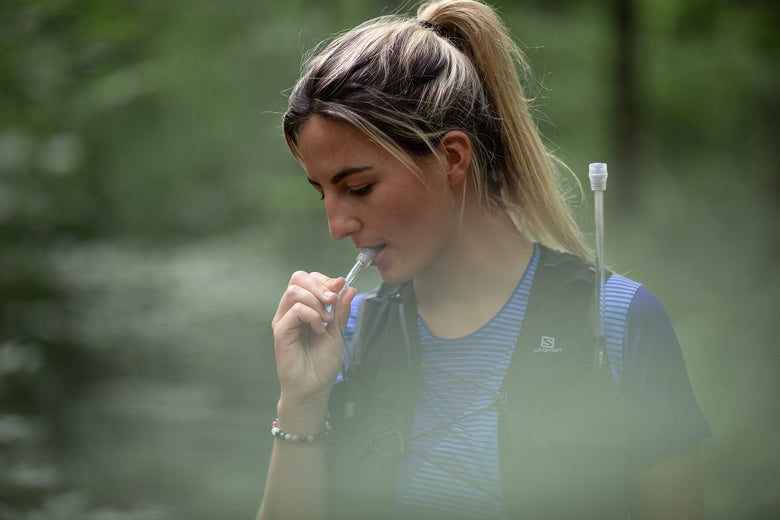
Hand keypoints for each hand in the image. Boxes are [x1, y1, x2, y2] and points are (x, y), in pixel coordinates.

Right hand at [271, 271, 355, 410]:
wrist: (314, 387)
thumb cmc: (322, 363)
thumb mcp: (338, 331)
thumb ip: (341, 310)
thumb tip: (348, 287)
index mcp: (304, 308)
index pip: (308, 279)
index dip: (325, 280)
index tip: (340, 287)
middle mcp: (291, 311)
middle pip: (298, 278)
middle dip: (320, 285)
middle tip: (333, 301)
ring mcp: (284, 319)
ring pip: (295, 290)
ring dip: (316, 301)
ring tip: (326, 320)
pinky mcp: (281, 330)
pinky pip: (296, 309)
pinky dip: (312, 316)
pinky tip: (318, 330)